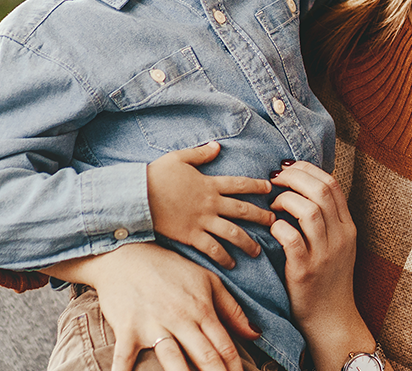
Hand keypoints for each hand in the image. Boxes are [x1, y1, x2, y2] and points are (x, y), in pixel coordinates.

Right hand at [47, 242, 257, 370]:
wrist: (126, 255)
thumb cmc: (169, 269)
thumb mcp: (207, 281)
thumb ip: (232, 310)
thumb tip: (255, 334)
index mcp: (201, 310)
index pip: (225, 346)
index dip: (235, 368)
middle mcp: (180, 320)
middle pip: (205, 357)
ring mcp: (153, 326)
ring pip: (172, 359)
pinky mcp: (127, 330)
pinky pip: (124, 357)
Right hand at [147, 141, 277, 267]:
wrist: (136, 195)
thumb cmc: (155, 175)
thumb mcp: (178, 158)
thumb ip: (200, 154)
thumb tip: (217, 146)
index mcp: (209, 184)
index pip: (239, 184)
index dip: (256, 186)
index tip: (269, 189)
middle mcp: (210, 203)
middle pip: (242, 210)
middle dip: (261, 216)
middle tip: (274, 221)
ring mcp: (201, 221)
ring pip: (232, 233)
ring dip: (247, 242)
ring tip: (258, 251)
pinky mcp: (190, 235)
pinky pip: (212, 248)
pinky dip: (223, 257)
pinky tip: (231, 264)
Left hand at [270, 160, 375, 370]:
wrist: (331, 320)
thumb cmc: (327, 279)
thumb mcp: (336, 245)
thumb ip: (325, 219)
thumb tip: (302, 187)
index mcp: (347, 227)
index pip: (331, 184)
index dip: (307, 170)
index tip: (287, 169)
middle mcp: (340, 237)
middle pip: (321, 191)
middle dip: (293, 178)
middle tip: (273, 180)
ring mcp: (325, 255)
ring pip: (310, 211)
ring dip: (286, 200)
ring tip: (272, 205)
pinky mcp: (306, 272)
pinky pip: (292, 240)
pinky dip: (279, 227)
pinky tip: (272, 228)